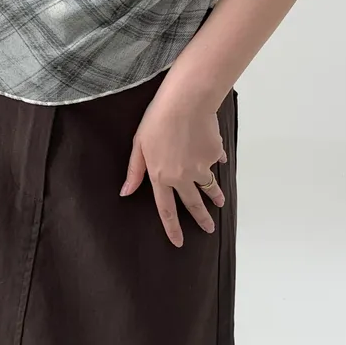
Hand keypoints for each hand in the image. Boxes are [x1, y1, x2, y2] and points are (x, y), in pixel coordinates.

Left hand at [119, 85, 227, 246]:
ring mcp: (200, 167)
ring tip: (220, 202)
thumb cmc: (157, 119)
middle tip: (209, 229)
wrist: (186, 101)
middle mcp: (182, 177)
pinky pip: (216, 161)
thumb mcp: (138, 144)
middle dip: (202, 219)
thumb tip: (125, 192)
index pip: (166, 210)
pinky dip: (216, 160)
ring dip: (215, 197)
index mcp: (161, 177)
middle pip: (193, 204)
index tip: (179, 242)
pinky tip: (216, 158)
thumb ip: (134, 171)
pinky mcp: (214, 155)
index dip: (173, 228)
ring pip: (209, 187)